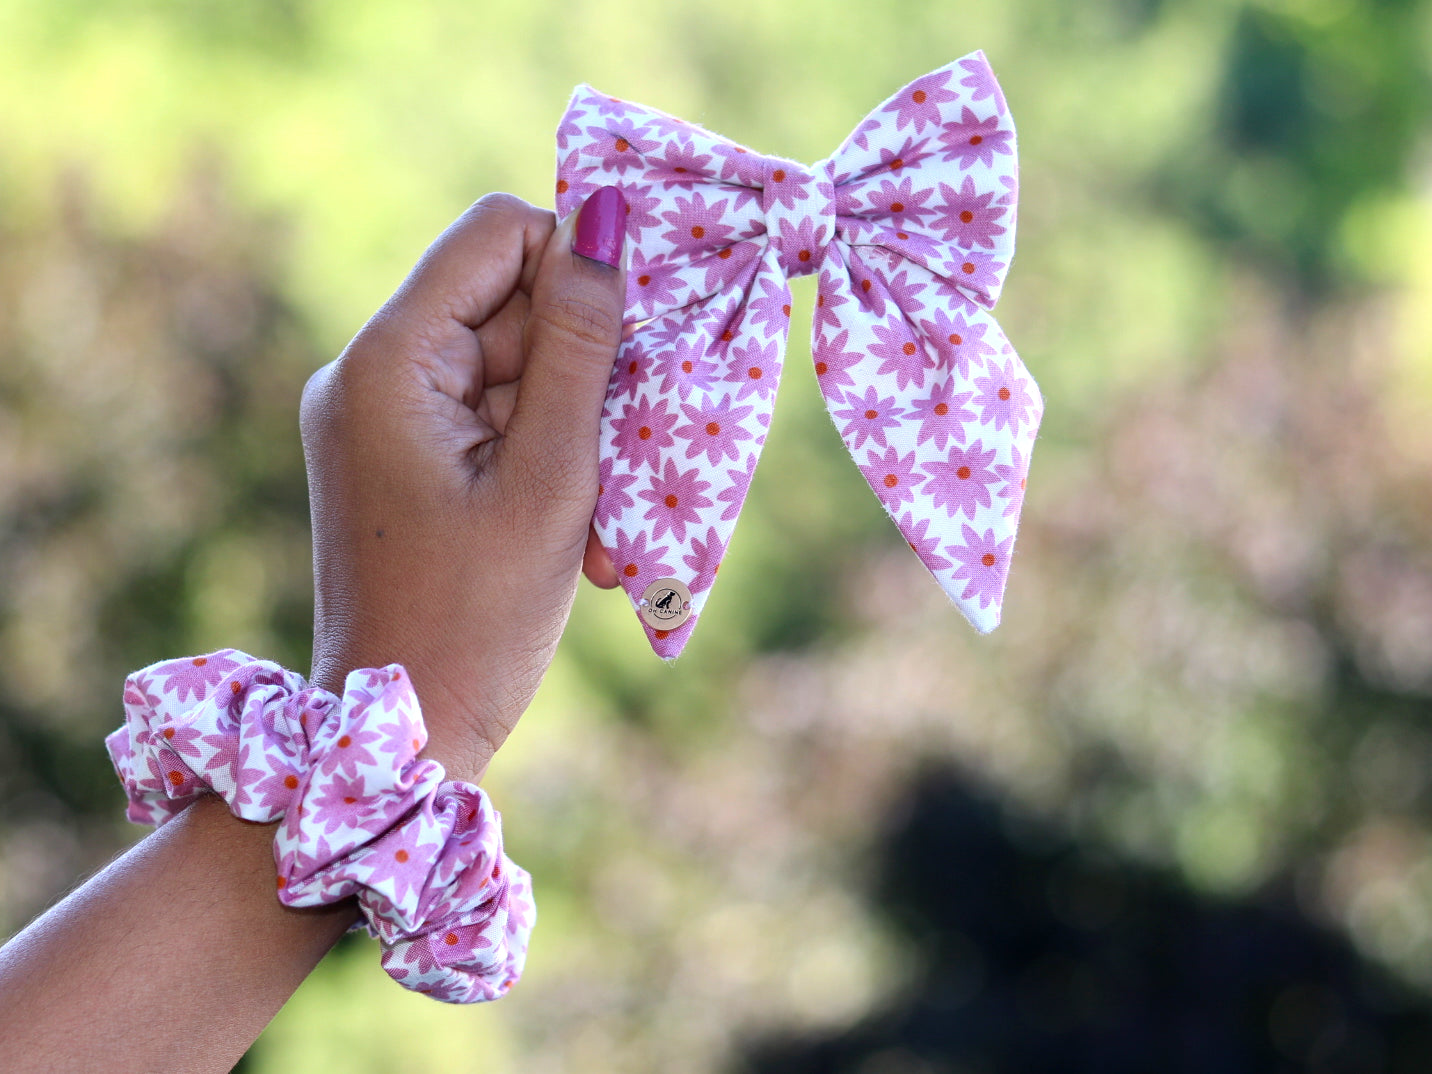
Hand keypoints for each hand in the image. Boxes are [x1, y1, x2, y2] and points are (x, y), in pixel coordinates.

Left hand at [300, 188, 626, 782]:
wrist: (401, 737)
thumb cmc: (477, 618)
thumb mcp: (550, 475)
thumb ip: (584, 343)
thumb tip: (610, 216)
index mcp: (389, 361)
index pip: (498, 234)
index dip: (576, 264)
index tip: (632, 337)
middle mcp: (369, 372)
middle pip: (507, 301)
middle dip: (582, 365)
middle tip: (621, 448)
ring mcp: (380, 417)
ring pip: (512, 364)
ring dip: (574, 424)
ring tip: (593, 516)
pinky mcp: (400, 457)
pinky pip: (491, 417)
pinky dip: (544, 456)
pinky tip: (572, 526)